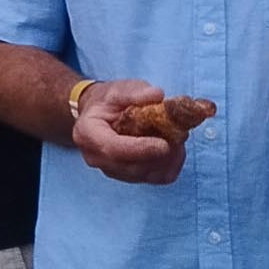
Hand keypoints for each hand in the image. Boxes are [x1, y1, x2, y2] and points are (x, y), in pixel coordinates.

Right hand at [68, 75, 184, 186]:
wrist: (100, 115)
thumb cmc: (108, 102)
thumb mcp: (117, 89)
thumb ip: (135, 92)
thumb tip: (157, 95)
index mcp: (88, 134)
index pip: (113, 149)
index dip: (140, 149)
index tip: (165, 143)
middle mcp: (97, 158)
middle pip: (132, 167)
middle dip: (160, 154)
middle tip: (181, 134)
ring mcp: (112, 171)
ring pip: (147, 174)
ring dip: (168, 158)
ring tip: (178, 136)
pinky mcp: (129, 177)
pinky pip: (156, 178)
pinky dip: (171, 165)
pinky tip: (176, 148)